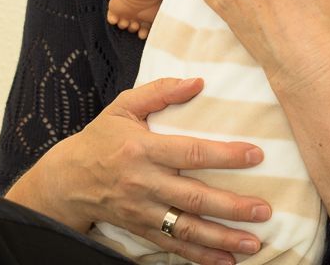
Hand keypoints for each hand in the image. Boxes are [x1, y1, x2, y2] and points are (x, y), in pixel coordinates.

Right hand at [6, 78, 270, 264]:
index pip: (190, 153)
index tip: (256, 155)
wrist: (65, 181)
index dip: (224, 155)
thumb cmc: (101, 138)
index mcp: (143, 148)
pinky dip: (199, 257)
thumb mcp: (125, 106)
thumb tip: (198, 82)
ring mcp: (142, 211)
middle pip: (193, 197)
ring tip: (254, 243)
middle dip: (231, 206)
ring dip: (222, 239)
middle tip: (264, 210)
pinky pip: (172, 246)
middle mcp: (144, 183)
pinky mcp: (140, 230)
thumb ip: (161, 92)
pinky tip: (225, 262)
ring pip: (186, 229)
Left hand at [107, 0, 160, 39]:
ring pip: (122, 24)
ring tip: (127, 21)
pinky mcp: (115, 8)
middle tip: (136, 24)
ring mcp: (125, 11)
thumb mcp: (159, 16)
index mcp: (146, 14)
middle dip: (133, 28)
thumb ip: (159, 24)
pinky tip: (117, 18)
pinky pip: (111, 19)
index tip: (143, 34)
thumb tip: (160, 31)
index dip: (143, 32)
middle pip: (132, 27)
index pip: (144, 27)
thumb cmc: (151, 2)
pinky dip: (113, 20)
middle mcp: (136, 13)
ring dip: (124, 25)